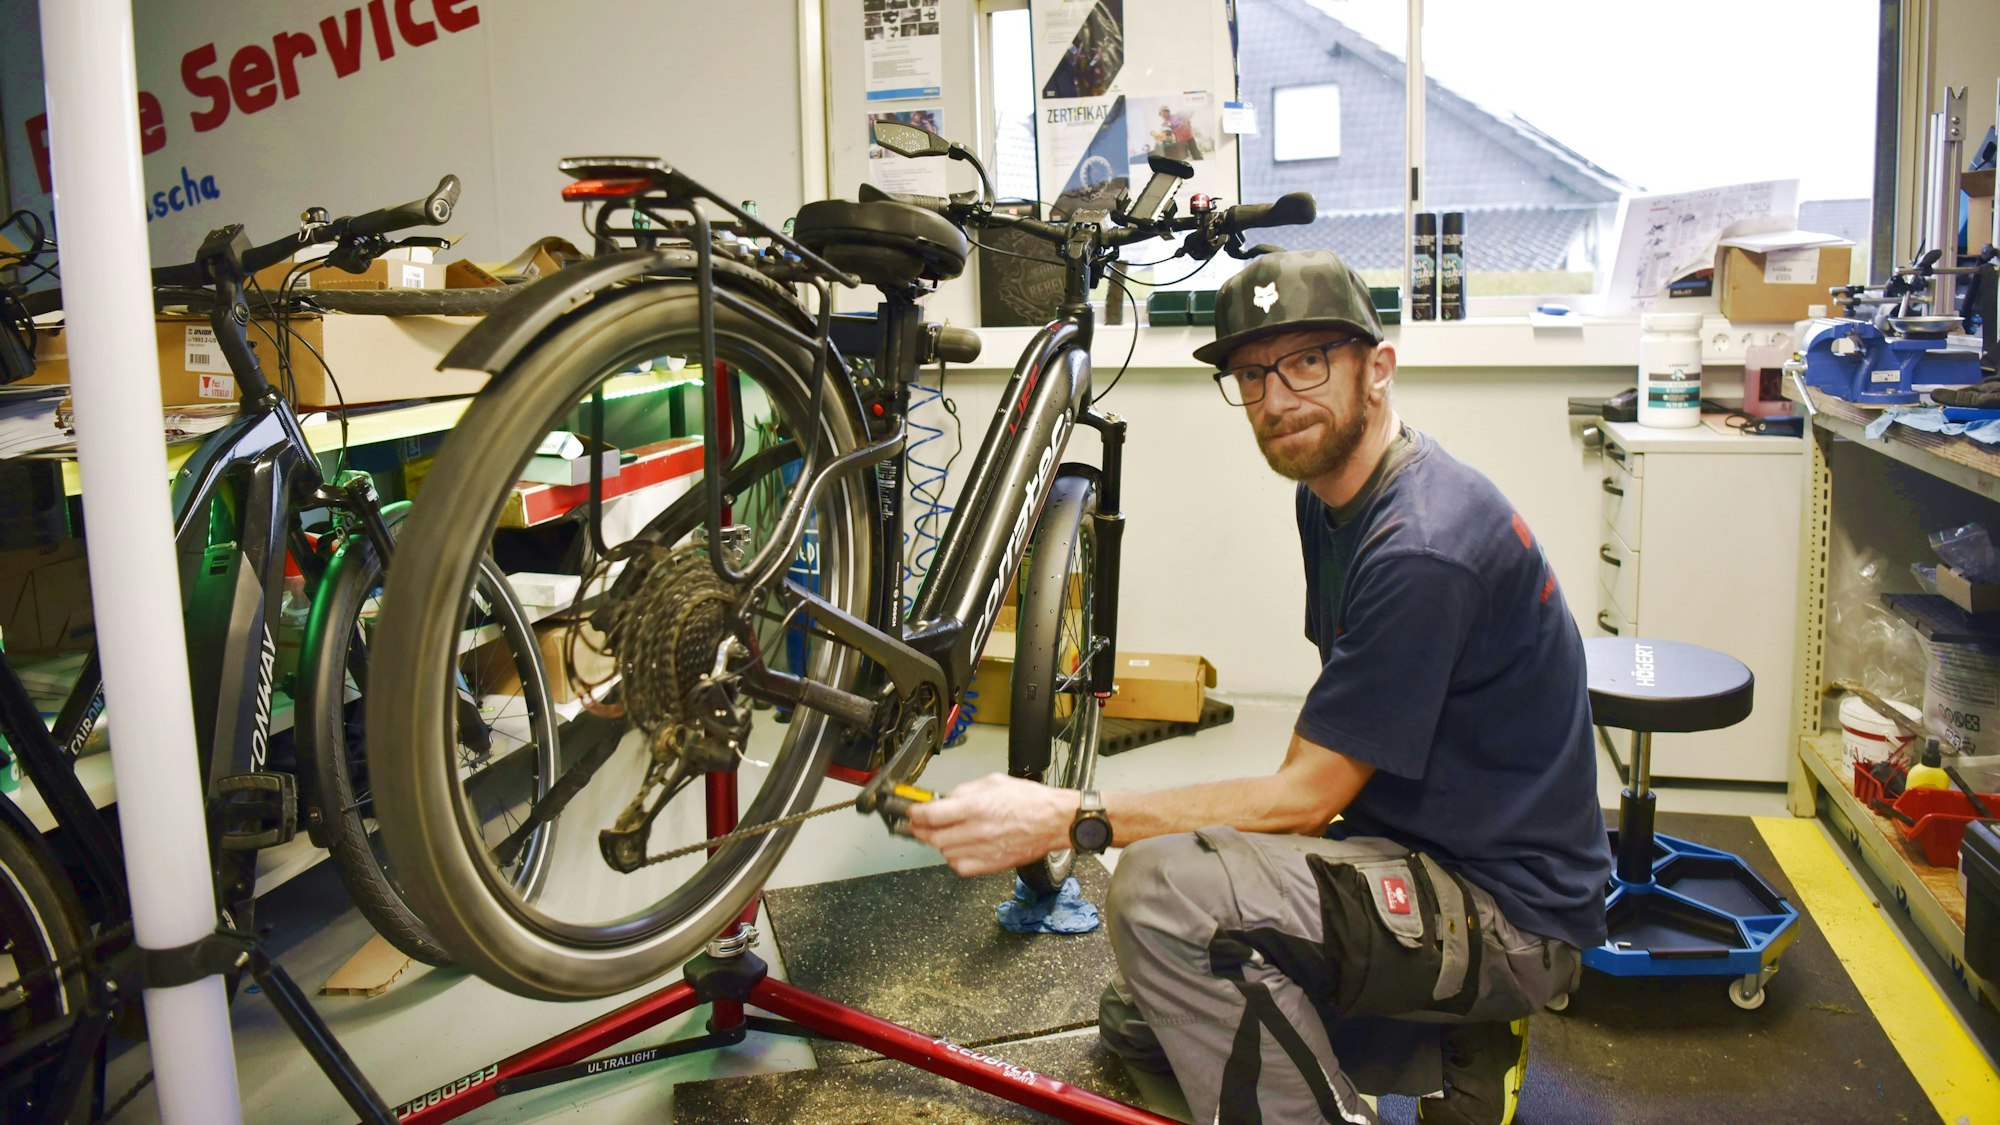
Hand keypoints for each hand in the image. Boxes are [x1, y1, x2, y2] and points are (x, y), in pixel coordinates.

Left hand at [906, 772, 1078, 876]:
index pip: (932, 815)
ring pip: (944, 852)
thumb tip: (945, 799)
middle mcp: (977, 830)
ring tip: (938, 834)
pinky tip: (956, 848)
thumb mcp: (994, 782)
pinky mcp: (991, 864)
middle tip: (915, 825)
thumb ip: (965, 791)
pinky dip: (952, 858)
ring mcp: (983, 850)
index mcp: (976, 807)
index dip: (915, 814)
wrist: (1054, 821)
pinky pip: (960, 866)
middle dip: (919, 830)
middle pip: (933, 836)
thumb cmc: (1030, 800)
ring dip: (936, 843)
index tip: (911, 812)